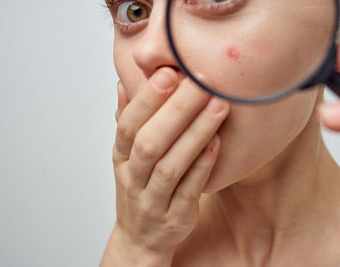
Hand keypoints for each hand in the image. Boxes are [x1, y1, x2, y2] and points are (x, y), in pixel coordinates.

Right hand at [112, 68, 229, 258]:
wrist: (141, 238)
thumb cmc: (139, 187)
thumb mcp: (125, 156)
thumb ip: (126, 120)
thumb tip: (123, 83)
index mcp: (121, 157)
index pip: (128, 125)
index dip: (147, 100)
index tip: (170, 72)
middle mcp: (133, 177)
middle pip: (150, 142)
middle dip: (176, 110)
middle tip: (202, 82)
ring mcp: (152, 200)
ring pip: (170, 166)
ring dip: (194, 134)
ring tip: (218, 106)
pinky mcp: (174, 217)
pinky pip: (188, 191)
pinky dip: (202, 166)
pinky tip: (217, 142)